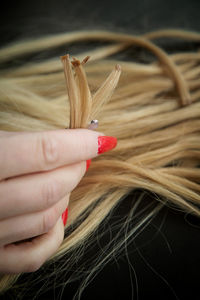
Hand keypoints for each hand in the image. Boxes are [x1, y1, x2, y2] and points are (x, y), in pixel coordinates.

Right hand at [0, 128, 109, 273]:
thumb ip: (22, 143)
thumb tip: (70, 142)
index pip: (44, 152)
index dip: (79, 143)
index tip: (101, 138)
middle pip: (50, 187)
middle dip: (77, 167)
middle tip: (83, 156)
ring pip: (46, 218)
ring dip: (66, 195)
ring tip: (64, 179)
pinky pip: (35, 254)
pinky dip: (54, 232)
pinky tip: (55, 214)